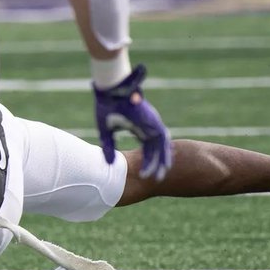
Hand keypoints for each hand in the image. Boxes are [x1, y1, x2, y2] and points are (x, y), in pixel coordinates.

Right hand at [93, 64, 172, 180]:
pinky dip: (164, 153)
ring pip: (161, 146)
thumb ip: (109, 146)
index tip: (143, 174)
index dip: (146, 160)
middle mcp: (147, 125)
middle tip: (156, 179)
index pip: (146, 146)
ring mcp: (152, 123)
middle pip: (156, 149)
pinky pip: (163, 141)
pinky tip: (164, 165)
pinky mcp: (154, 122)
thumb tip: (110, 163)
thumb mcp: (106, 131)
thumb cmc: (106, 107)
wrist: (110, 91)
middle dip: (156, 164)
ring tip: (160, 176)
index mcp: (137, 126)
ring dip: (161, 161)